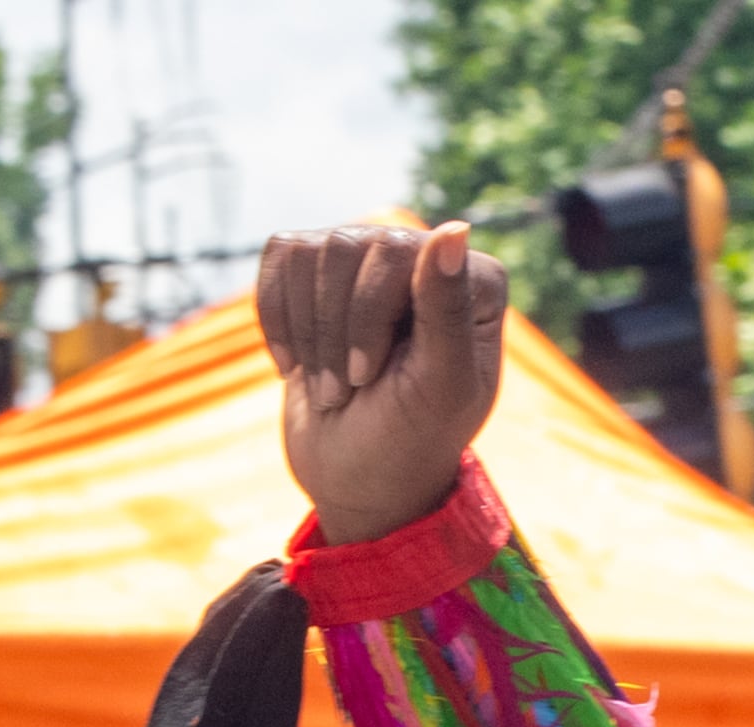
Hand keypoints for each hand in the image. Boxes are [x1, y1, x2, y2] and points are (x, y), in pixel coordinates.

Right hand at [260, 223, 508, 545]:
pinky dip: (276, 317)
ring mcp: (372, 261)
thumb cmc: (412, 439)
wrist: (355, 473)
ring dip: (309, 331)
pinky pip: (278, 258)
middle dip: (337, 329)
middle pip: (351, 246)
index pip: (404, 255)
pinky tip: (295, 363)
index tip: (370, 375)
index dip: (371, 317)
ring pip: (311, 251)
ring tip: (331, 384)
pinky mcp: (319, 272)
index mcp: (477, 284)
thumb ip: (449, 311)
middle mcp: (428, 260)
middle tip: (349, 387)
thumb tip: (456, 227)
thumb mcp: (439, 387)